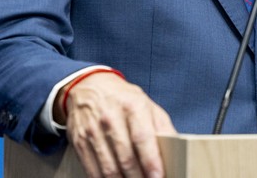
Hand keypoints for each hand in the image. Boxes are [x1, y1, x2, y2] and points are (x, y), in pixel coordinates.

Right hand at [58, 72, 176, 177]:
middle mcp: (110, 117)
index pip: (142, 137)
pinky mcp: (79, 142)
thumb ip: (162, 126)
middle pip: (125, 157)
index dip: (151, 160)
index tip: (158, 176)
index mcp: (132, 106)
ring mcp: (92, 130)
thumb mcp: (148, 104)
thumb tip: (176, 148)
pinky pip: (92, 169)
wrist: (89, 87)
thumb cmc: (123, 99)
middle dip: (138, 177)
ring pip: (108, 167)